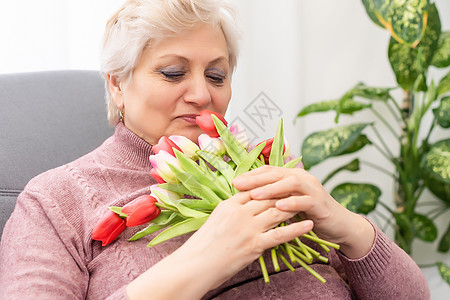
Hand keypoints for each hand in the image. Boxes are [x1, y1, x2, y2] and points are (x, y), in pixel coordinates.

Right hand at [127, 190, 312, 299]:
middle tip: (299, 191)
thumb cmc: (201, 247)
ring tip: (306, 204)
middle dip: (284, 193)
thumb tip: (242, 205)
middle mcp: (239, 213)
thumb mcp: (214, 221)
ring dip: (293, 207)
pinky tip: (308, 224)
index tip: (281, 184)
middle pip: (268, 197)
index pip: (254, 189)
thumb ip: (230, 211)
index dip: (269, 186)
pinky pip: (281, 234)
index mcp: (228, 205)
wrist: (194, 266)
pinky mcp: (254, 245)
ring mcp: (248, 228)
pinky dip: (297, 228)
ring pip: (276, 212)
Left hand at [232, 166, 374, 258]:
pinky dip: (292, 202)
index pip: (269, 171)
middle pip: (277, 173)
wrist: (339, 226)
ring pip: (290, 183)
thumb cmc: (309, 215)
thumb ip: (273, 198)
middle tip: (239, 184)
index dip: (252, 175)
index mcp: (293, 176)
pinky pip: (305, 200)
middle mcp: (303, 178)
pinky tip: (279, 207)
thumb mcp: (288, 204)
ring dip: (271, 188)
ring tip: (255, 194)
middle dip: (256, 179)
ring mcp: (313, 189)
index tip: (235, 182)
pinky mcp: (321, 203)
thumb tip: (247, 198)